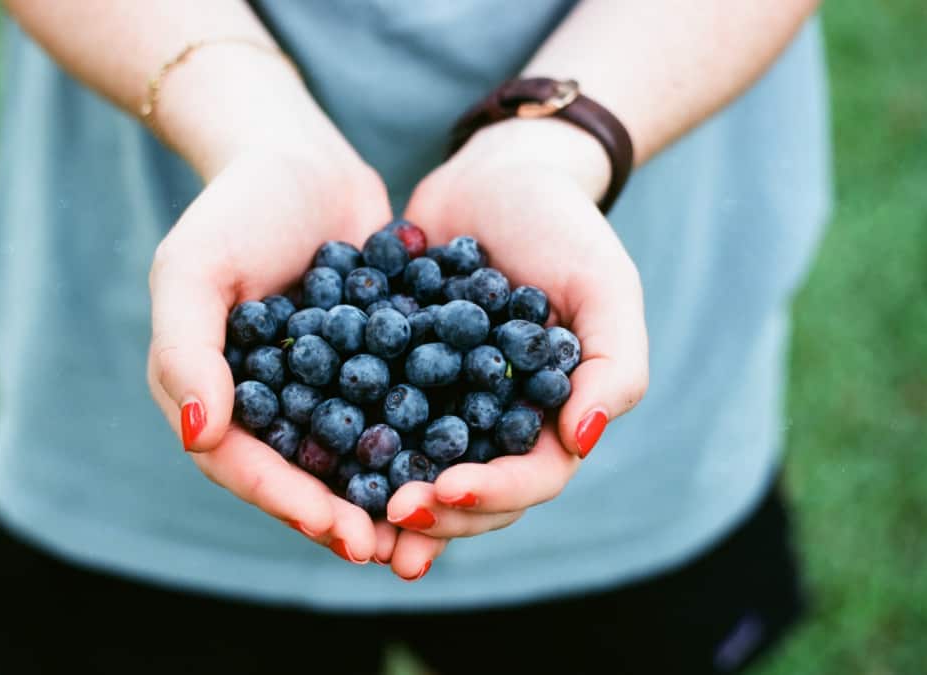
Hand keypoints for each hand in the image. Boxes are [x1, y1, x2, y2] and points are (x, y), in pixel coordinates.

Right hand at [146, 137, 394, 564]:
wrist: (300, 159)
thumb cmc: (235, 208)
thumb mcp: (193, 269)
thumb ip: (185, 350)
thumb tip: (200, 437)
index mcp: (213, 394)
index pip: (244, 465)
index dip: (289, 503)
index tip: (340, 532)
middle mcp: (266, 402)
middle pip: (301, 475)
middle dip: (343, 516)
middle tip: (390, 551)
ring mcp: (322, 387)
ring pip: (351, 456)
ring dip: (386, 495)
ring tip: (429, 527)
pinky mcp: (371, 366)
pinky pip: (393, 411)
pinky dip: (421, 440)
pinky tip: (463, 462)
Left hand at [382, 118, 648, 556]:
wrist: (494, 175)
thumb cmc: (561, 226)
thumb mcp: (603, 285)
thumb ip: (614, 364)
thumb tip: (584, 441)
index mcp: (550, 416)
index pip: (531, 477)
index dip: (493, 494)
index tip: (448, 490)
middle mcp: (495, 422)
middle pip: (469, 491)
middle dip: (434, 511)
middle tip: (392, 513)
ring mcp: (442, 403)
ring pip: (416, 468)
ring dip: (387, 500)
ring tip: (349, 519)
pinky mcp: (394, 376)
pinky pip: (369, 417)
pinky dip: (346, 443)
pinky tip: (312, 458)